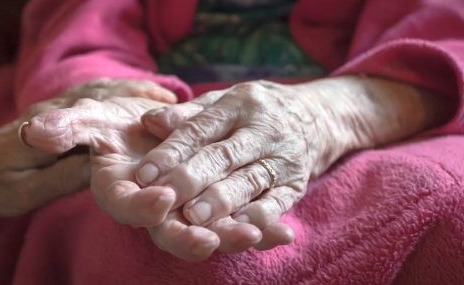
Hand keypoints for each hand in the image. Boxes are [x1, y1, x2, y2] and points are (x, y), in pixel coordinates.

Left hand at [0, 78, 176, 216]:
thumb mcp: (22, 193)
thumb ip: (60, 177)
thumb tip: (100, 168)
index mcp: (42, 130)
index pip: (84, 119)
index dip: (117, 123)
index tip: (152, 125)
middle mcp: (55, 109)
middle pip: (102, 99)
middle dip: (139, 105)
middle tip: (177, 113)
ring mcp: (62, 104)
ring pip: (106, 91)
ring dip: (139, 95)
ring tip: (175, 104)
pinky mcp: (67, 106)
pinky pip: (103, 92)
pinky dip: (131, 92)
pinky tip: (157, 98)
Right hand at [23, 97, 266, 261]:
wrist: (141, 130)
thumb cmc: (110, 125)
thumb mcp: (86, 119)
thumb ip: (64, 130)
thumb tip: (34, 133)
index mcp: (119, 192)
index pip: (127, 206)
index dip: (142, 207)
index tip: (161, 199)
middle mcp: (151, 210)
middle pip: (169, 231)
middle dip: (191, 237)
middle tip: (213, 239)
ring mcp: (183, 213)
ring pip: (207, 231)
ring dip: (232, 235)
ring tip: (259, 235)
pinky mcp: (209, 210)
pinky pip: (234, 221)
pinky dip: (260, 225)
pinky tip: (286, 231)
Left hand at [134, 77, 446, 248]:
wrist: (319, 116)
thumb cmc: (255, 111)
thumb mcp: (225, 101)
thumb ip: (188, 116)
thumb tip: (149, 122)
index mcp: (240, 103)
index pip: (200, 129)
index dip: (170, 152)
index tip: (144, 174)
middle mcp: (264, 129)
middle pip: (222, 156)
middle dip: (192, 179)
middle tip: (164, 199)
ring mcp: (283, 158)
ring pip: (248, 182)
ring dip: (222, 202)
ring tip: (195, 218)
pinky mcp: (296, 185)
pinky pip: (277, 204)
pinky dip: (258, 219)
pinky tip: (237, 232)